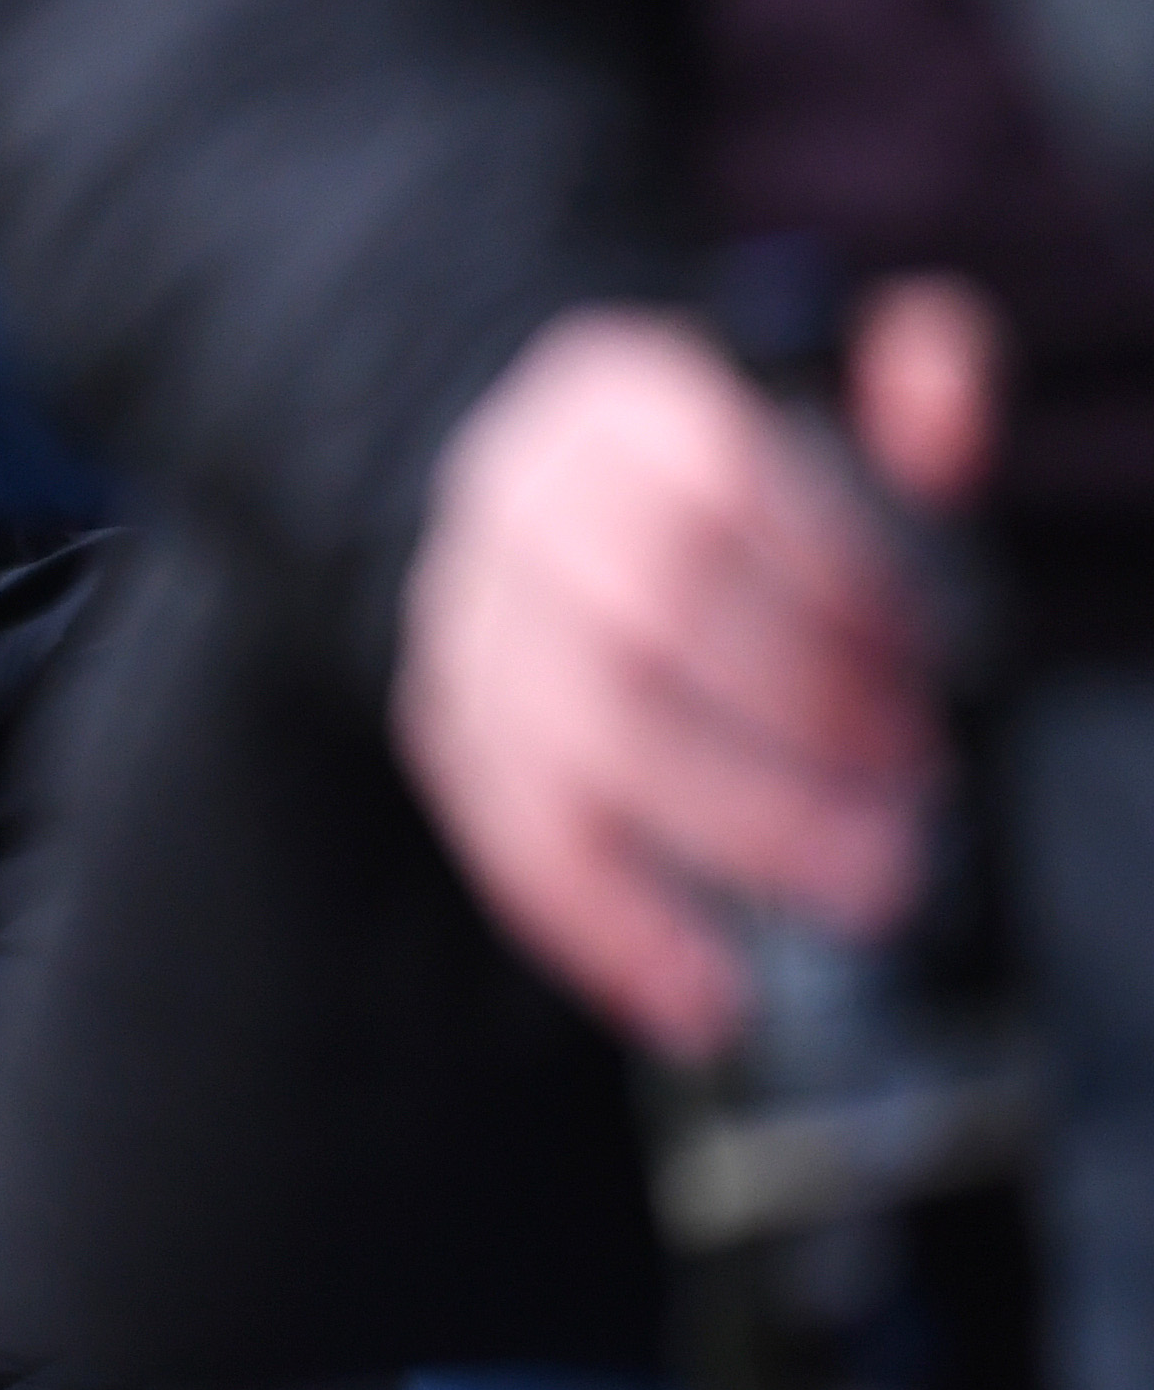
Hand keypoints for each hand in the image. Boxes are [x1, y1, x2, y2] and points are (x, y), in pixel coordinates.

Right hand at [392, 283, 1002, 1057]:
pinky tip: (693, 993)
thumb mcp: (810, 401)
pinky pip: (506, 839)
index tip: (918, 662)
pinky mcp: (444, 730)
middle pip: (636, 634)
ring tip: (858, 894)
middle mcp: (516, 512)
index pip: (711, 491)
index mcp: (617, 411)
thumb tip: (944, 419)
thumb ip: (907, 397)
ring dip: (721, 837)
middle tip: (912, 807)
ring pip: (566, 748)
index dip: (823, 588)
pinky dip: (603, 929)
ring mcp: (464, 627)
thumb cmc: (711, 476)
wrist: (515, 498)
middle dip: (791, 738)